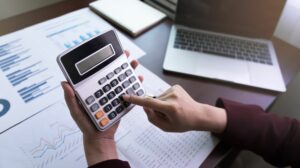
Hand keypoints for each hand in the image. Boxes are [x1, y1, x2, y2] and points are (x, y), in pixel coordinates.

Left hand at [62, 50, 142, 165]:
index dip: (103, 61)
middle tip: (126, 53)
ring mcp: (113, 94)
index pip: (97, 72)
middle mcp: (102, 89)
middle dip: (120, 62)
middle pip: (112, 72)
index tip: (108, 52)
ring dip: (129, 70)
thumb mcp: (76, 112)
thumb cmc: (85, 125)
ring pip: (122, 79)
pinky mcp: (121, 101)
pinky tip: (139, 78)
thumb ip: (71, 99)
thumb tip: (64, 83)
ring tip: (135, 63)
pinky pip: (129, 91)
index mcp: (91, 89)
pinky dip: (135, 84)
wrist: (100, 137)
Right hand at [123, 85, 226, 132]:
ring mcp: (174, 90)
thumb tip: (144, 106)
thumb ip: (152, 118)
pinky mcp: (175, 86)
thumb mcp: (166, 127)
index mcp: (170, 108)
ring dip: (161, 104)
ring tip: (173, 109)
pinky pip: (164, 94)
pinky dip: (166, 99)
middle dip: (156, 108)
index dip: (136, 100)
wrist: (198, 115)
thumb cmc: (183, 123)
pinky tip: (175, 104)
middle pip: (153, 102)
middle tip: (167, 115)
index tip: (126, 96)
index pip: (149, 102)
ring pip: (158, 97)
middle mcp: (172, 97)